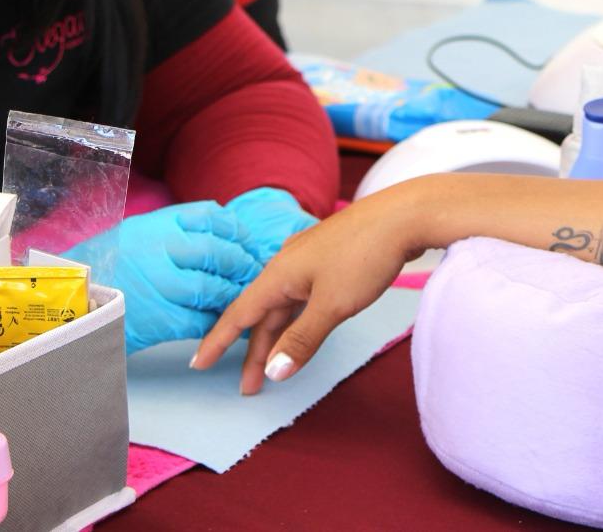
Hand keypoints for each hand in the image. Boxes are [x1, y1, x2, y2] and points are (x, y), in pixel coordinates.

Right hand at [67, 201, 262, 354]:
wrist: (64, 301)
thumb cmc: (103, 268)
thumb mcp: (136, 234)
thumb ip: (174, 232)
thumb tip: (220, 238)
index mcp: (157, 224)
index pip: (212, 218)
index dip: (236, 232)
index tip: (246, 244)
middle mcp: (161, 249)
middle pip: (219, 253)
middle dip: (241, 265)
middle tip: (252, 274)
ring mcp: (160, 284)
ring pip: (213, 287)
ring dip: (231, 296)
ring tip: (237, 300)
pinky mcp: (159, 318)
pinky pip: (199, 320)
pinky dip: (212, 322)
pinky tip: (216, 322)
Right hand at [192, 187, 423, 392]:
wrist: (405, 215)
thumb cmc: (366, 255)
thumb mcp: (332, 305)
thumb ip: (302, 340)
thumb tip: (274, 372)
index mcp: (279, 273)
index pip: (239, 314)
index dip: (217, 341)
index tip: (197, 364)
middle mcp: (288, 263)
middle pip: (263, 314)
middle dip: (254, 351)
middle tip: (249, 387)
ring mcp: (310, 258)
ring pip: (285, 305)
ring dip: (278, 336)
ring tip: (275, 367)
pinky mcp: (331, 257)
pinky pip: (303, 295)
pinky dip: (298, 319)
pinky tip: (302, 330)